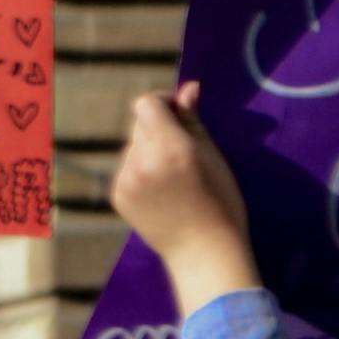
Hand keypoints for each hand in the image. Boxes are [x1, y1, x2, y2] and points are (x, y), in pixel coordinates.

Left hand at [114, 82, 261, 309]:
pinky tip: (162, 191)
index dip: (163, 104)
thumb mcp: (214, 156)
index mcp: (169, 148)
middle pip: (139, 124)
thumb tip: (188, 88)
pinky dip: (141, 171)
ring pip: (132, 146)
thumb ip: (193, 120)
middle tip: (183, 151)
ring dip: (149, 150)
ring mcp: (124, 179)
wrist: (204, 251)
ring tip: (175, 176)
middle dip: (158, 128)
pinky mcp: (117, 195)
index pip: (146, 104)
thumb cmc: (221, 201)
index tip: (180, 116)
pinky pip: (126, 169)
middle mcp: (140, 161)